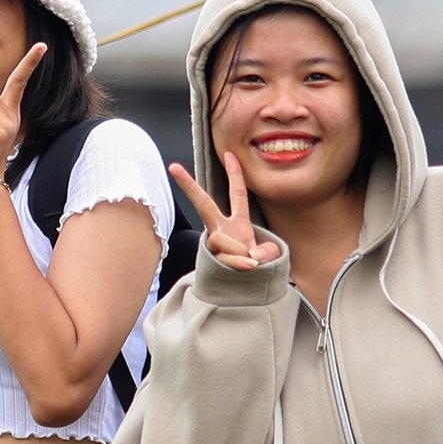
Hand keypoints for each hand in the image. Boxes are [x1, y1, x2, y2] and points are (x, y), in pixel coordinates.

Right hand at [171, 152, 283, 272]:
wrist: (246, 289)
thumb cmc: (258, 266)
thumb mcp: (269, 255)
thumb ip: (265, 251)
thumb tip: (252, 255)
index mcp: (238, 223)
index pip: (237, 194)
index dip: (235, 174)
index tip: (229, 154)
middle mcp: (222, 230)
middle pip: (204, 204)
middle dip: (189, 185)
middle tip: (173, 166)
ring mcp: (215, 245)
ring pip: (220, 239)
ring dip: (238, 251)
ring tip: (250, 262)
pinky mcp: (213, 260)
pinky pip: (224, 258)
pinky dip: (239, 263)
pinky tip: (248, 266)